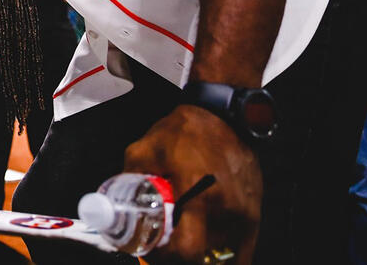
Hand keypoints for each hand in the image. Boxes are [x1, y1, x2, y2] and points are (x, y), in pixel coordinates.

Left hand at [124, 105, 260, 264]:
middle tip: (162, 241)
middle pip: (201, 256)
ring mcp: (244, 215)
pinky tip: (205, 241)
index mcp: (198, 195)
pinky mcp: (254, 215)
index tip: (151, 247)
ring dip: (198, 250)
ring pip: (219, 253)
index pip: (187, 250)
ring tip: (183, 232)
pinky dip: (222, 253)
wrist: (226, 116)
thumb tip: (112, 204)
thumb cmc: (185, 131)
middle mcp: (225, 209)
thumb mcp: (144, 150)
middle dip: (177, 254)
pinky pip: (241, 251)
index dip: (166, 257)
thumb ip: (128, 178)